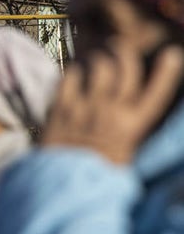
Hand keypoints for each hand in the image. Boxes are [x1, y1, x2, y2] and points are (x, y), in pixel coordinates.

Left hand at [41, 45, 183, 163]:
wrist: (63, 186)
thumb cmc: (96, 176)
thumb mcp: (124, 157)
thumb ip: (128, 134)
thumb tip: (131, 117)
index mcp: (132, 128)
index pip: (156, 93)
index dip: (166, 72)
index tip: (171, 55)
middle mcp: (112, 114)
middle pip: (125, 69)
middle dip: (123, 52)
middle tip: (116, 47)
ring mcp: (86, 109)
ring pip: (99, 68)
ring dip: (98, 58)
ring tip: (93, 57)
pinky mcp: (61, 109)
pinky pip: (70, 77)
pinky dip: (74, 70)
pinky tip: (73, 72)